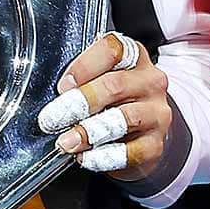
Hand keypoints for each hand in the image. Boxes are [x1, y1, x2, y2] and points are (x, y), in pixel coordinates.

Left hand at [38, 32, 171, 181]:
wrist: (143, 132)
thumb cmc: (112, 101)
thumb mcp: (99, 79)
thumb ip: (81, 79)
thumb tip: (55, 94)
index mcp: (134, 57)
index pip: (113, 50)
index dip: (84, 66)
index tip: (63, 85)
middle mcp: (150, 81)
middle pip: (116, 85)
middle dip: (79, 103)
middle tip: (53, 119)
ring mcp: (156, 113)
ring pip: (124, 118)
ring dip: (89, 131)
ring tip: (66, 142)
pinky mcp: (156, 143)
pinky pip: (131, 151)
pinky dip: (105, 156)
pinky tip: (86, 158)